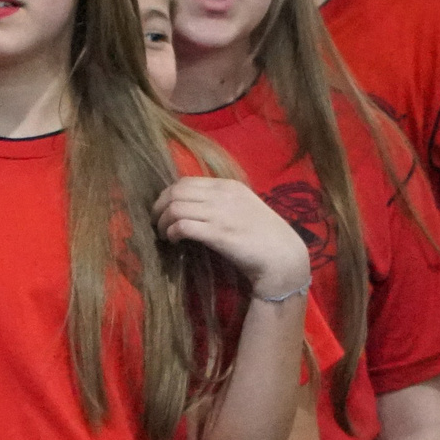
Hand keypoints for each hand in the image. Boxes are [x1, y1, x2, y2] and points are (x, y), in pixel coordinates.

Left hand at [153, 178, 310, 298]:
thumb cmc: (265, 237)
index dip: (168, 195)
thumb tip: (194, 207)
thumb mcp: (244, 208)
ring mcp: (220, 213)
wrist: (283, 257)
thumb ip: (222, 203)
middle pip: (175, 192)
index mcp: (228, 186)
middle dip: (159, 207)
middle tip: (156, 223)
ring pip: (175, 208)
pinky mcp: (217, 233)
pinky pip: (182, 225)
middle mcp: (222, 195)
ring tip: (164, 235)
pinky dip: (171, 232)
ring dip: (163, 222)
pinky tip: (174, 241)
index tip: (164, 210)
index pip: (186, 181)